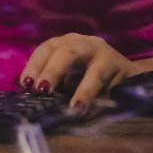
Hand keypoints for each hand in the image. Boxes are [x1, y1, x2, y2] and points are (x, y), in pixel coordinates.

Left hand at [19, 33, 135, 111]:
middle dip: (53, 71)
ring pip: (94, 70)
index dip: (34, 65)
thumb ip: (53, 85)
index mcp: (65, 44)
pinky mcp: (122, 68)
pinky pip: (113, 84)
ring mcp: (105, 54)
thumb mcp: (68, 78)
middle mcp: (84, 44)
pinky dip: (104, 97)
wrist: (127, 76)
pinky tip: (99, 108)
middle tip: (43, 90)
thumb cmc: (89, 78)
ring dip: (84, 90)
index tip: (26, 85)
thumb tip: (32, 99)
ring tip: (75, 107)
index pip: (46, 49)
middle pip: (66, 52)